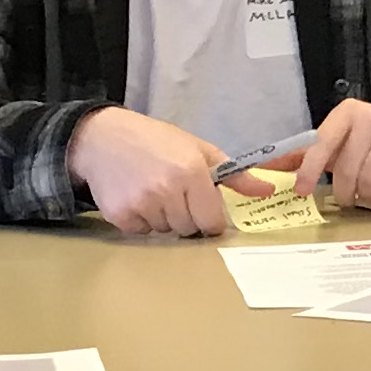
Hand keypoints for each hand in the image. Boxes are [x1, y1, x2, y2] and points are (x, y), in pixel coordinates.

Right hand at [69, 106, 238, 237]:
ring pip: (165, 232)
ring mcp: (142, 205)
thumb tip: (267, 190)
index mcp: (192, 172)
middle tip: (174, 193)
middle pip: (189, 229)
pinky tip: (135, 196)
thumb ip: (235, 175)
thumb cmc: (156, 141)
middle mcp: (167, 190)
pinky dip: (140, 220)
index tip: (202, 208)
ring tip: (152, 191)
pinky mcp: (120, 215)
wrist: (103, 138)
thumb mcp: (199, 149)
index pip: (212, 222)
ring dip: (163, 218)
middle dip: (186, 216)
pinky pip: (141, 232)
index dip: (210, 218)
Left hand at [286, 100, 370, 210]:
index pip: (321, 144)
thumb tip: (264, 167)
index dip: (309, 170)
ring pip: (367, 181)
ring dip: (365, 195)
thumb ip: (305, 155)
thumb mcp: (339, 144)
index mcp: (346, 113)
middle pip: (345, 169)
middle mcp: (370, 116)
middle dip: (343, 192)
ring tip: (369, 190)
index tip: (302, 191)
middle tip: (347, 197)